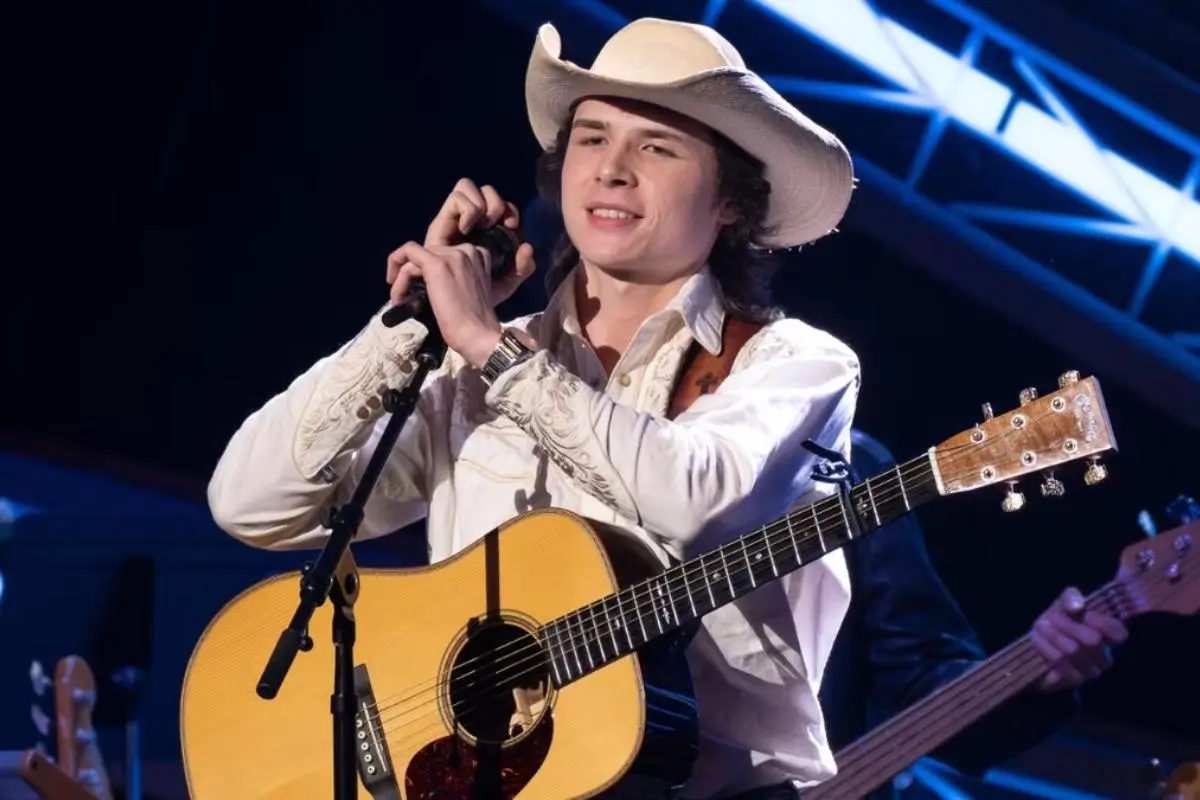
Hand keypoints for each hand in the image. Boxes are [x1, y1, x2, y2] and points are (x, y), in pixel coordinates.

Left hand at [386, 241, 503, 366]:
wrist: (478, 336)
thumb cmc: (473, 323)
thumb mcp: (469, 292)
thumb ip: (455, 278)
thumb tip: (426, 281)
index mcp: (478, 255)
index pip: (443, 252)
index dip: (427, 269)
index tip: (421, 287)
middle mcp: (467, 250)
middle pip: (428, 251)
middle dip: (411, 272)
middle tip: (405, 296)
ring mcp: (452, 255)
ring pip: (415, 254)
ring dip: (402, 277)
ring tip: (400, 300)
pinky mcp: (437, 265)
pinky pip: (408, 254)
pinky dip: (398, 276)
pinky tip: (398, 297)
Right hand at [423, 178, 535, 305]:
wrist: (456, 309)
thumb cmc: (478, 296)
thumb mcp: (506, 283)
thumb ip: (522, 268)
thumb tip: (527, 247)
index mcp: (489, 232)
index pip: (501, 205)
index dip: (509, 209)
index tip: (512, 226)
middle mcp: (472, 223)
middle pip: (485, 190)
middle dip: (496, 203)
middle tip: (497, 225)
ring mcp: (455, 221)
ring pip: (466, 186)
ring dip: (479, 203)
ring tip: (480, 227)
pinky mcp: (440, 223)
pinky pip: (455, 197)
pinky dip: (466, 208)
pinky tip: (467, 229)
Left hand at [1030, 587, 1128, 691]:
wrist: (1037, 646)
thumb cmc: (1056, 622)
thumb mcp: (1062, 605)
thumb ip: (1071, 598)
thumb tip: (1078, 605)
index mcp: (1107, 637)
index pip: (1119, 633)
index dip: (1104, 623)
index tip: (1087, 614)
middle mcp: (1103, 657)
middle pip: (1093, 641)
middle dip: (1069, 626)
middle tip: (1051, 617)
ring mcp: (1089, 672)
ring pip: (1073, 651)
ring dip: (1053, 635)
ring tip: (1040, 625)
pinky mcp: (1072, 681)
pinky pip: (1059, 662)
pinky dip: (1045, 646)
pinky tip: (1038, 638)